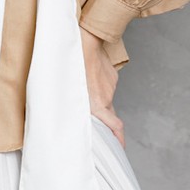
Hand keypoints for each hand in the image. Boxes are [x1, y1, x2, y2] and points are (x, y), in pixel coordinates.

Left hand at [80, 27, 123, 147]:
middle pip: (107, 113)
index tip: (120, 147)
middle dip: (101, 117)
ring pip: (104, 97)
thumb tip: (78, 113)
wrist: (86, 42)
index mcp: (97, 104)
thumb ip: (77, 106)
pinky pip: (106, 85)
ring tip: (83, 87)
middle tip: (89, 115)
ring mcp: (111, 87)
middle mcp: (106, 98)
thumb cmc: (73, 65)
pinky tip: (90, 75)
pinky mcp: (113, 77)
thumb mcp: (69, 90)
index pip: (116, 126)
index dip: (119, 139)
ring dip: (97, 96)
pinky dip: (99, 84)